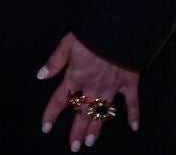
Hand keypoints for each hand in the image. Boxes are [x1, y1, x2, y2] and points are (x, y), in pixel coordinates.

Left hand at [38, 32, 140, 150]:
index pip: (60, 100)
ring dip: (96, 128)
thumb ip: (54, 62)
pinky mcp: (129, 84)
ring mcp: (111, 87)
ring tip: (90, 142)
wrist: (116, 31)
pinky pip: (132, 102)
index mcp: (75, 77)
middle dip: (77, 131)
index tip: (45, 128)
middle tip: (74, 147)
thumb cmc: (90, 35)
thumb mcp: (66, 44)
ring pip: (102, 113)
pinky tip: (134, 127)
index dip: (51, 114)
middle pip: (82, 113)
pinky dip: (134, 114)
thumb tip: (41, 76)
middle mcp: (92, 86)